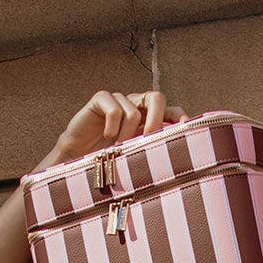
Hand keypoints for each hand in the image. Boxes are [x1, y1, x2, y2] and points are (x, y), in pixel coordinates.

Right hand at [41, 90, 186, 169]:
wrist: (76, 159)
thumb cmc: (107, 162)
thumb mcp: (135, 160)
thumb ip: (152, 155)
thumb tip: (176, 165)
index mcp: (149, 119)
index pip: (172, 111)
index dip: (180, 118)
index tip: (186, 130)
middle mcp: (136, 106)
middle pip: (157, 97)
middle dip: (157, 119)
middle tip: (149, 140)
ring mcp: (118, 101)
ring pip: (134, 110)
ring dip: (127, 134)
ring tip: (118, 149)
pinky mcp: (101, 100)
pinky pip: (113, 107)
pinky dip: (113, 124)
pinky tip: (107, 137)